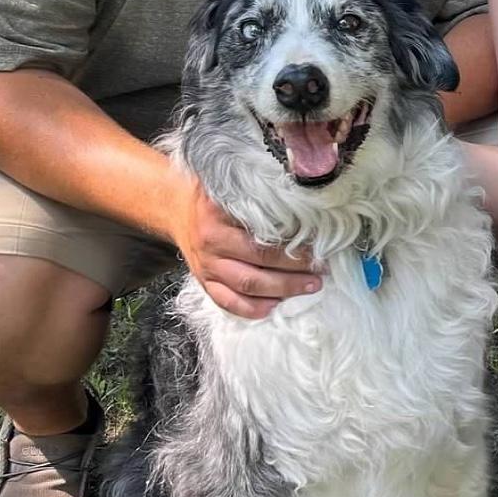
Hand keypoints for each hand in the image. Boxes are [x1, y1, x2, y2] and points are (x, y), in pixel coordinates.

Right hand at [170, 174, 319, 318]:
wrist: (177, 210)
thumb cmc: (214, 198)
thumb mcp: (232, 187)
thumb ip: (259, 196)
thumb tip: (303, 204)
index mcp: (219, 215)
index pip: (261, 234)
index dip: (292, 244)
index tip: (318, 246)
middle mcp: (211, 242)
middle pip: (258, 262)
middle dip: (294, 270)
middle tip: (320, 271)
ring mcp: (206, 266)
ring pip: (246, 285)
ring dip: (282, 290)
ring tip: (309, 287)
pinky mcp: (204, 282)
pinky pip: (227, 302)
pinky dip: (252, 309)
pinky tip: (275, 307)